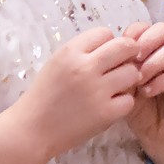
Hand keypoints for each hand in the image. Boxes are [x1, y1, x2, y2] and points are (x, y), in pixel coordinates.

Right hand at [18, 27, 140, 159]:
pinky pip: (129, 99)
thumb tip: (113, 44)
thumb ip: (82, 52)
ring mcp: (97, 91)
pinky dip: (123, 102)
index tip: (105, 53)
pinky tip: (111, 105)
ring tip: (116, 86)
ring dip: (128, 78)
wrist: (31, 130)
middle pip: (125, 47)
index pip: (104, 32)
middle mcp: (85, 68)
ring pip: (132, 72)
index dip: (109, 42)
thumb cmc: (44, 96)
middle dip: (129, 53)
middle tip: (124, 63)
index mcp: (70, 52)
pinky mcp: (105, 113)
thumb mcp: (57, 63)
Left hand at [121, 21, 163, 163]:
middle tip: (133, 59)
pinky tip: (147, 92)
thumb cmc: (142, 112)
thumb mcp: (125, 90)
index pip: (144, 28)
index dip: (132, 34)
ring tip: (138, 79)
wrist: (163, 137)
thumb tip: (109, 58)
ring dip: (152, 63)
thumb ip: (120, 72)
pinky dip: (160, 81)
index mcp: (150, 52)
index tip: (119, 51)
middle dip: (146, 41)